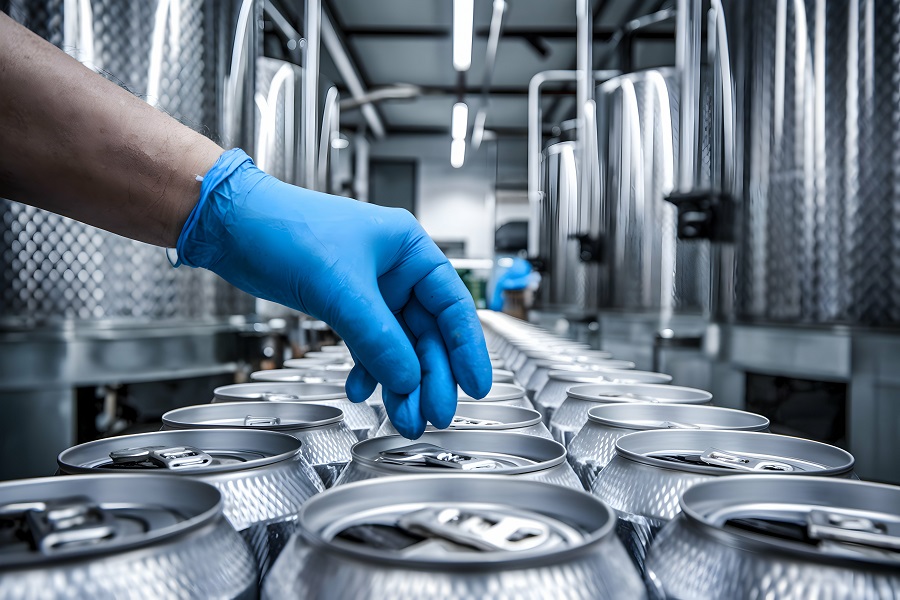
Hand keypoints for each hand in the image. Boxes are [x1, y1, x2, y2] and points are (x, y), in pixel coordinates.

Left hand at [175, 149, 491, 436]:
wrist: (232, 226)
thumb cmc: (285, 228)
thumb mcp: (340, 286)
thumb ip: (378, 337)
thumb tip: (409, 378)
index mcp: (408, 250)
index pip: (452, 305)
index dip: (467, 349)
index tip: (476, 385)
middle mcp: (395, 271)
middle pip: (426, 334)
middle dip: (430, 377)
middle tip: (433, 414)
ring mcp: (371, 291)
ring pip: (398, 346)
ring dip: (400, 382)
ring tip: (404, 415)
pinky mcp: (345, 307)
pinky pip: (369, 347)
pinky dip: (367, 370)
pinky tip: (359, 390)